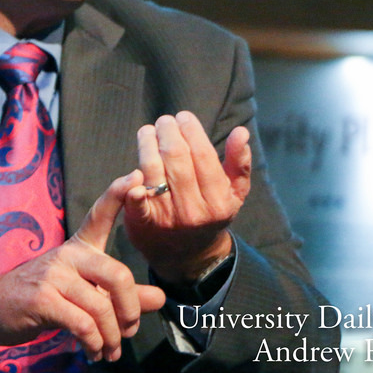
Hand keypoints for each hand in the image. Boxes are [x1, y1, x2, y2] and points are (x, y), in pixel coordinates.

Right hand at [0, 172, 165, 363]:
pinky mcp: (42, 299)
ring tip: (110, 350)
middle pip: (117, 275)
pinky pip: (83, 324)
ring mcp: (53, 276)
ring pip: (101, 307)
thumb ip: (122, 295)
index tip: (138, 177)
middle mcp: (68, 255)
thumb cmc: (43, 297)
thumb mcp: (85, 292)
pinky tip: (94, 351)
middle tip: (129, 330)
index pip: (100, 214)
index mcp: (79, 247)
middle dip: (130, 310)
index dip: (118, 194)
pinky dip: (95, 343)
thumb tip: (160, 299)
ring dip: (112, 337)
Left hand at [124, 112, 251, 282]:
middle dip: (168, 131)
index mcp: (218, 200)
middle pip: (176, 157)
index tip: (183, 117)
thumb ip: (239, 163)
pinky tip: (132, 173)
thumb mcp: (233, 193)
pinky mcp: (144, 223)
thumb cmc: (210, 212)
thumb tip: (241, 132)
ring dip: (147, 143)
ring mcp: (167, 217)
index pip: (202, 154)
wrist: (188, 255)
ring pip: (153, 168)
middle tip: (164, 120)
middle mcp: (193, 210)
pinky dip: (131, 188)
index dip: (191, 130)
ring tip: (148, 131)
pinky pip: (137, 204)